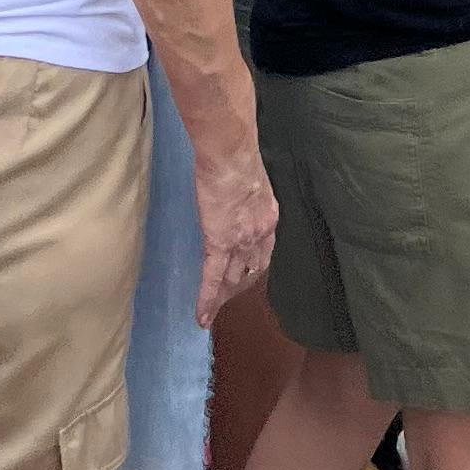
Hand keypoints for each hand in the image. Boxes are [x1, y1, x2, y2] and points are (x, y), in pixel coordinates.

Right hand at [193, 150, 279, 327]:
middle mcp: (260, 233)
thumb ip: (248, 196)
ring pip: (232, 278)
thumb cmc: (237, 156)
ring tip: (213, 312)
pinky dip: (207, 300)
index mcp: (268, 216)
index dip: (255, 266)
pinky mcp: (219, 243)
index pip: (264, 251)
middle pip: (251, 269)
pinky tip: (201, 316)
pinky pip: (213, 279)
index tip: (247, 275)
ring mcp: (240, 241)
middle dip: (240, 286)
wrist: (231, 154)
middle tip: (228, 299)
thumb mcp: (251, 179)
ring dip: (223, 298)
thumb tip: (237, 198)